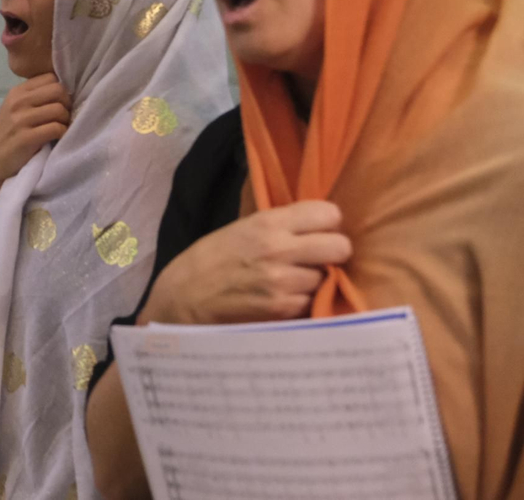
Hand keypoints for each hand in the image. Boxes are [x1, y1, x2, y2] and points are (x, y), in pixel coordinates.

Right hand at [0, 74, 69, 198]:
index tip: (59, 103)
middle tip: (63, 117)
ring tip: (60, 128)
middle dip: (67, 103)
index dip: (60, 90)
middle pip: (58, 90)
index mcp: (16, 92)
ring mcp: (21, 120)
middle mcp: (18, 102)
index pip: (50, 77)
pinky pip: (57, 128)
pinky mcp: (26, 138)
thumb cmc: (8, 136)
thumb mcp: (15, 110)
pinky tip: (57, 138)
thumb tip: (64, 92)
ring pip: (59, 109)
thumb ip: (34, 98)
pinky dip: (62, 133)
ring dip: (66, 120)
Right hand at [141, 200, 352, 325]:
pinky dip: (302, 301)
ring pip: (327, 277)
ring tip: (290, 281)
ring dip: (314, 280)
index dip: (327, 224)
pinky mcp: (283, 309)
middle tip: (316, 258)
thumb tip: (318, 228)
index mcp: (268, 223)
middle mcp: (279, 250)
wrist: (183, 297)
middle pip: (341, 247)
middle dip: (332, 253)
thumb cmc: (210, 260)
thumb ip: (279, 226)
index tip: (318, 231)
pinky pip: (311, 301)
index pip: (329, 214)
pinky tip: (282, 298)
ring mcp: (283, 282)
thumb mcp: (241, 229)